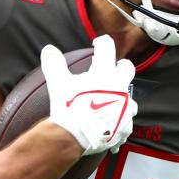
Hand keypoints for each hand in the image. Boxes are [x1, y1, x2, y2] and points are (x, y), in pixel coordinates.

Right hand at [41, 35, 136, 155]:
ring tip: (112, 102)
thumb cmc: (68, 107)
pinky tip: (110, 125)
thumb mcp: (58, 82)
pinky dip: (118, 123)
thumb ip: (54, 63)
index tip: (97, 44)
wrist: (76, 136)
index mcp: (105, 73)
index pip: (107, 48)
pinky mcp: (125, 126)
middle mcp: (120, 87)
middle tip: (113, 68)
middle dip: (120, 67)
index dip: (101, 43)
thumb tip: (48, 49)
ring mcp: (125, 108)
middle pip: (127, 69)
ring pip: (130, 98)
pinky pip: (125, 123)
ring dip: (122, 98)